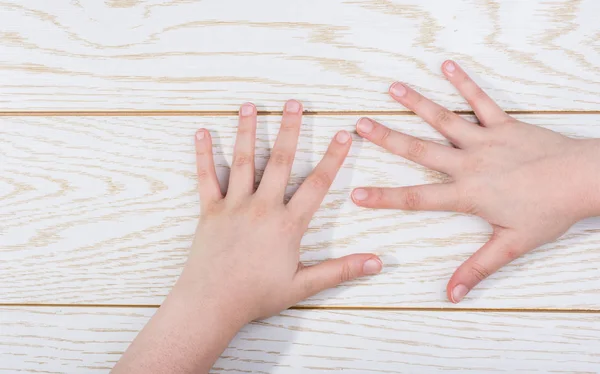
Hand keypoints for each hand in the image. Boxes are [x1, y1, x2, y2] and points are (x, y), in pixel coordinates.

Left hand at [186, 100, 381, 321]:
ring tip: (250, 105)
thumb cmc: (257, 296)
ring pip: (242, 161)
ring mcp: (234, 206)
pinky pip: (207, 177)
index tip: (343, 134)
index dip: (333, 157)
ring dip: (246, 130)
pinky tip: (201, 132)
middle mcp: (262, 207)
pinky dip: (204, 154)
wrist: (212, 304)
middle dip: (289, 129)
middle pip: (279, 161)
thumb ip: (341, 270)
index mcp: (287, 224)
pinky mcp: (210, 210)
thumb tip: (377, 263)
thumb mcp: (304, 285)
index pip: (317, 184)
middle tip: (294, 103)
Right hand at [351, 60, 599, 302]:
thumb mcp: (510, 246)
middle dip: (386, 138)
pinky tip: (446, 66)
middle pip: (419, 149)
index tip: (356, 194)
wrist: (582, 180)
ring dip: (416, 103)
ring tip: (392, 89)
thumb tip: (452, 295)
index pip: (416, 197)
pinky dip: (463, 83)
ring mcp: (485, 139)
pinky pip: (480, 100)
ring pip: (443, 119)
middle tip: (360, 125)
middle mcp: (469, 163)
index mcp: (467, 193)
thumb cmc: (548, 212)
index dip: (384, 197)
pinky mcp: (503, 124)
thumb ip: (477, 269)